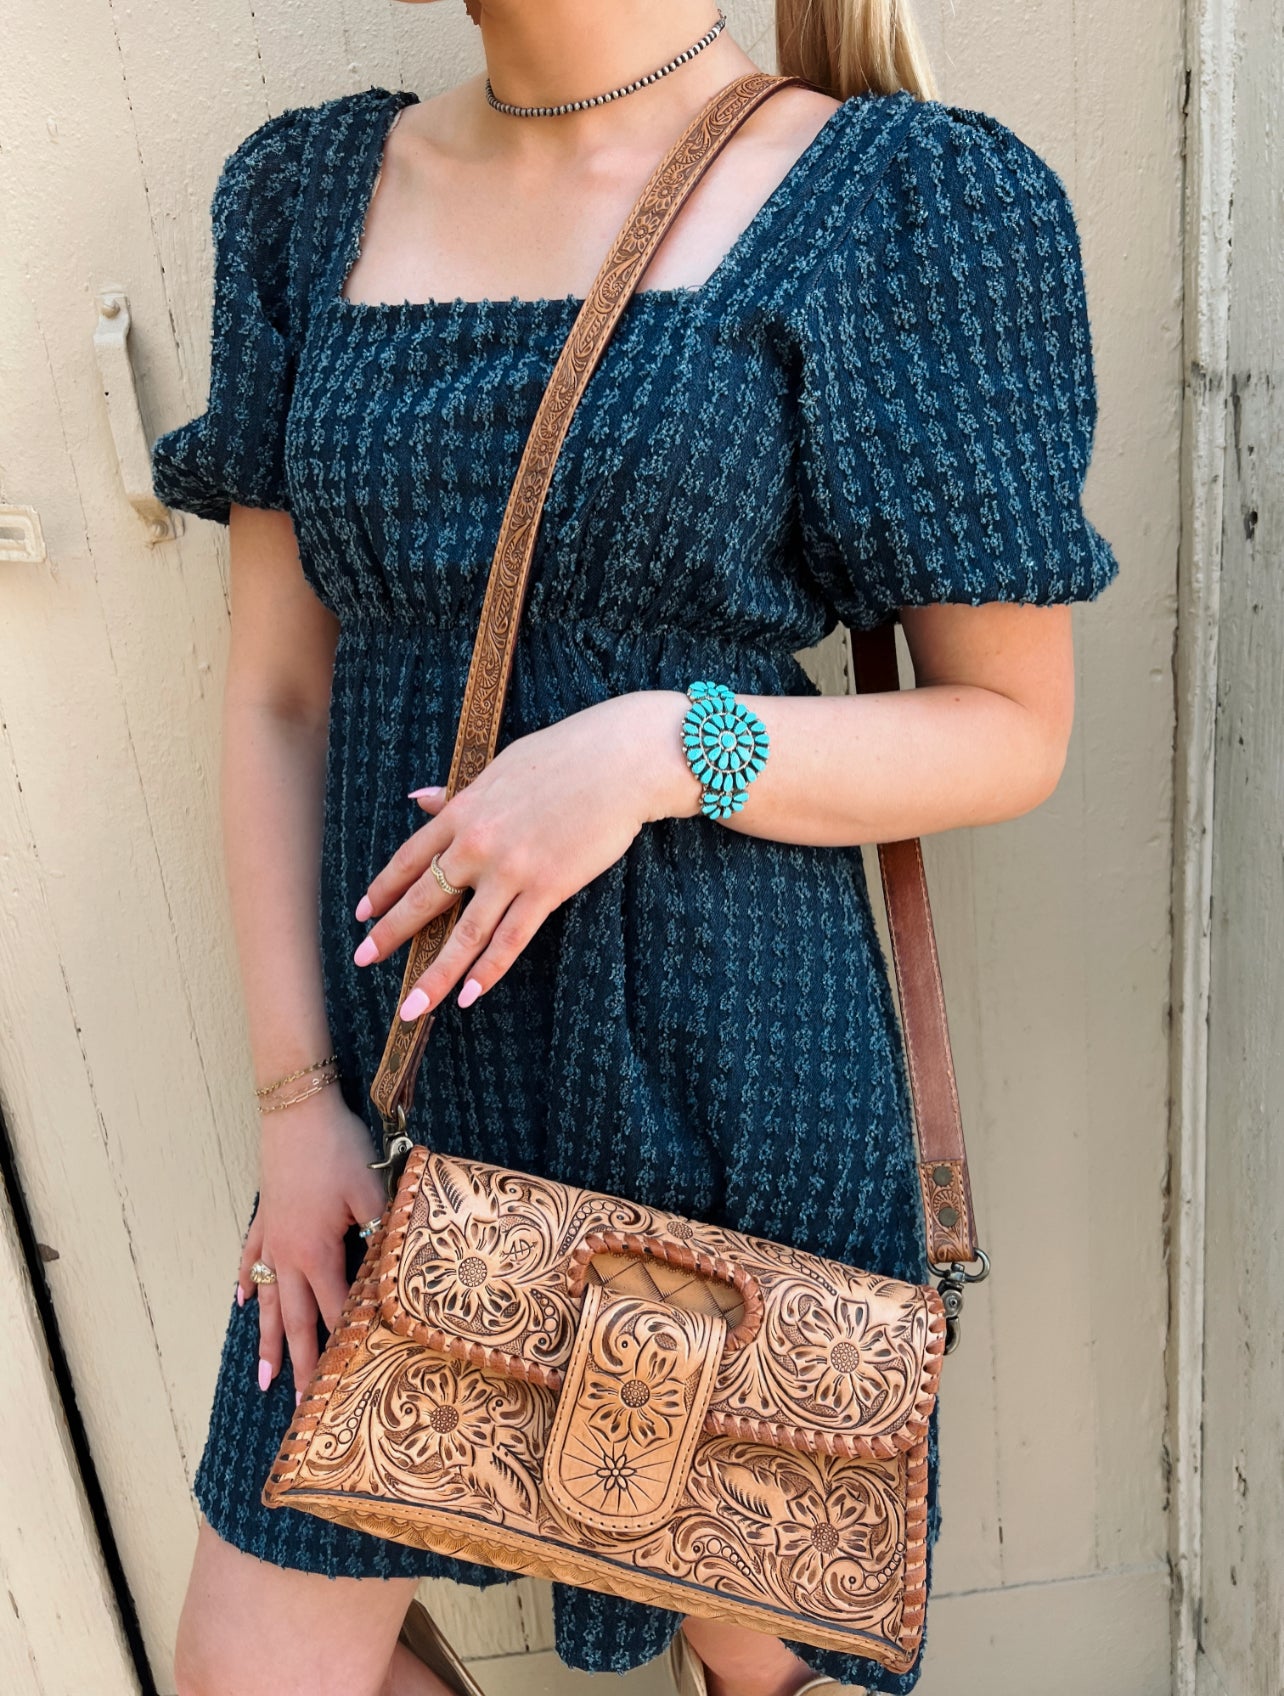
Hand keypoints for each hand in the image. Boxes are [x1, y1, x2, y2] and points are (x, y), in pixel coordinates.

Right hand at [236, 1090, 386, 1401]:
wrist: (297, 1109)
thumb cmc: (339, 1149)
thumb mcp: (371, 1191)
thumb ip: (382, 1233)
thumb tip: (395, 1270)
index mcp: (318, 1253)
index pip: (335, 1311)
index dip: (343, 1346)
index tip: (346, 1384)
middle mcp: (289, 1255)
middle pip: (297, 1319)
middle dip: (300, 1364)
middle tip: (299, 1406)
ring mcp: (272, 1237)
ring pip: (270, 1300)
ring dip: (268, 1340)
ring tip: (263, 1380)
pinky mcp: (265, 1216)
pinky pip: (251, 1259)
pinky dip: (247, 1283)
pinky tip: (243, 1304)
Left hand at [352, 691, 697, 1014]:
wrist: (617, 763)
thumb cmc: (564, 756)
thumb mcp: (500, 768)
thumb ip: (459, 793)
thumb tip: (421, 799)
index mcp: (463, 812)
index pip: (409, 858)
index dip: (383, 889)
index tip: (362, 914)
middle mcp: (477, 845)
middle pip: (424, 900)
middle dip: (390, 935)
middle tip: (364, 961)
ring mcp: (511, 871)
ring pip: (464, 934)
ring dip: (435, 975)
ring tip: (412, 1007)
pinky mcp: (547, 889)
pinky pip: (511, 939)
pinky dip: (488, 971)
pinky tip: (469, 996)